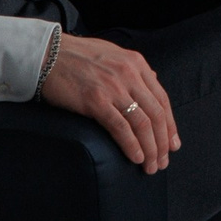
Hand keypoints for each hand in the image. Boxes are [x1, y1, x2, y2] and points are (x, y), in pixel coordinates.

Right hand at [40, 34, 179, 172]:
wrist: (47, 54)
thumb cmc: (77, 56)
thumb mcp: (113, 54)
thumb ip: (133, 69)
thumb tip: (154, 81)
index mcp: (136, 63)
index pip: (162, 99)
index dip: (170, 125)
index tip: (173, 144)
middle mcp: (129, 74)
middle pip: (156, 114)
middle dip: (163, 142)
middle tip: (163, 161)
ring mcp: (113, 87)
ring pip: (142, 123)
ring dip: (151, 148)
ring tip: (151, 166)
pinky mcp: (96, 101)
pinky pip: (121, 128)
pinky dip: (132, 146)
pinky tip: (137, 158)